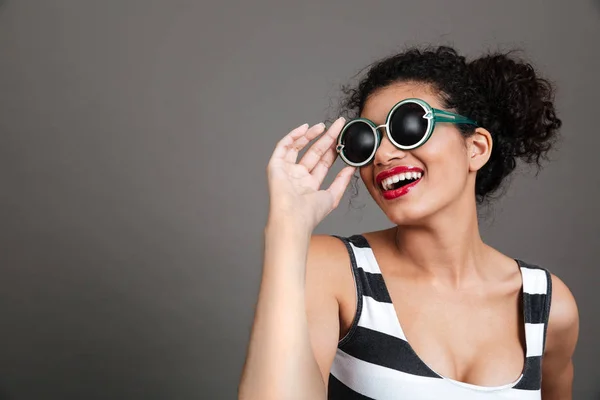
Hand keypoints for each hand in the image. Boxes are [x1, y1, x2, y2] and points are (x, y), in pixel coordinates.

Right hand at [266, 117, 355, 231]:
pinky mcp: (276, 166)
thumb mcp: (332, 196)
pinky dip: (293, 136)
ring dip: (310, 135)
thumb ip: (342, 181)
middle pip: (314, 152)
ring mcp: (287, 170)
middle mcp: (298, 177)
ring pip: (298, 147)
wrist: (293, 219)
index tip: (343, 138)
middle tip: (337, 125)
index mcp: (310, 185)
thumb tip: (351, 168)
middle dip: (326, 138)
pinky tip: (305, 128)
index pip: (324, 162)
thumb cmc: (309, 214)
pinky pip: (283, 147)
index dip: (334, 149)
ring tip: (323, 126)